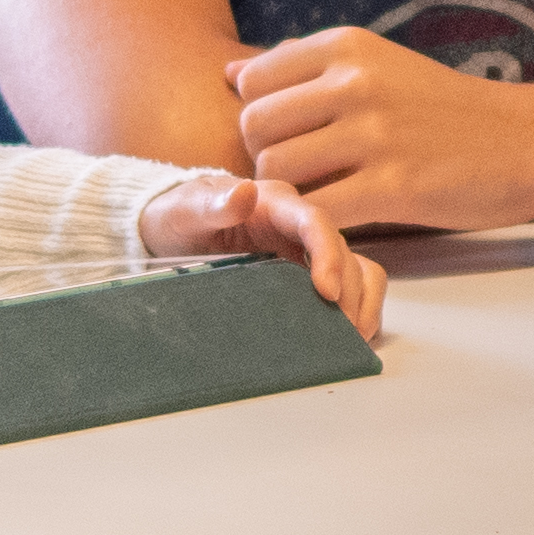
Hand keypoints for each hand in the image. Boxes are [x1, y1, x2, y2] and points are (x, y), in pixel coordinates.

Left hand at [132, 168, 392, 336]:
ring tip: (352, 342)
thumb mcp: (185, 210)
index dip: (329, 255)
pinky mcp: (308, 274)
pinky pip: (347, 288)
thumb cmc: (178, 215)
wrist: (172, 229)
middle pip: (344, 252)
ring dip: (362, 304)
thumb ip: (211, 204)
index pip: (316, 222)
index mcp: (275, 203)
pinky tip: (347, 340)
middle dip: (350, 291)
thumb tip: (244, 192)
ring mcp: (307, 251)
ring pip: (357, 270)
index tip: (327, 292)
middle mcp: (299, 225)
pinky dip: (356, 311)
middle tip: (344, 334)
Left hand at [227, 29, 533, 231]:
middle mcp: (355, 82)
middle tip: (301, 178)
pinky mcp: (393, 188)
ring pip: (276, 170)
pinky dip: (314, 226)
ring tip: (318, 201)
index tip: (290, 140)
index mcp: (348, 47)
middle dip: (266, 159)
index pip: (253, 81)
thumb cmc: (448, 109)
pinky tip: (338, 225)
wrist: (528, 141)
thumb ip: (307, 68)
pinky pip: (317, 211)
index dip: (260, 117)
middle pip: (255, 127)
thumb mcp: (380, 64)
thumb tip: (233, 74)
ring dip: (286, 195)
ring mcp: (374, 135)